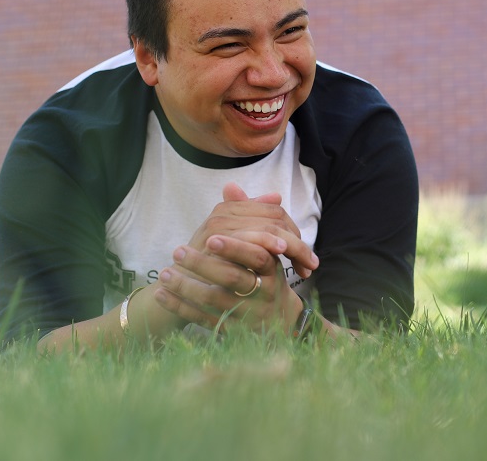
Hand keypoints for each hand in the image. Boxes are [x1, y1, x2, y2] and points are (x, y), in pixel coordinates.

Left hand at [154, 183, 317, 331]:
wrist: (277, 321)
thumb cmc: (267, 276)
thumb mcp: (263, 249)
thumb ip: (247, 217)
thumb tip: (230, 186)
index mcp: (273, 271)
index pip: (257, 256)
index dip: (235, 248)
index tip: (210, 238)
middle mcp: (263, 294)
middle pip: (233, 278)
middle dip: (204, 264)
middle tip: (177, 251)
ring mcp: (246, 315)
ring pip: (214, 300)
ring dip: (186, 286)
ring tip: (165, 273)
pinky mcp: (229, 331)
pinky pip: (200, 319)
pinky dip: (179, 307)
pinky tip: (161, 295)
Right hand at [185, 183, 316, 278]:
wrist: (175, 289)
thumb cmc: (207, 267)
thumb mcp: (232, 244)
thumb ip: (252, 220)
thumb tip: (277, 196)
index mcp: (229, 209)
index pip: (275, 212)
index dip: (295, 231)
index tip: (306, 255)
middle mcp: (224, 214)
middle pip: (276, 220)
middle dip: (298, 243)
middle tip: (311, 266)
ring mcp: (220, 227)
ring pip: (269, 229)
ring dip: (293, 248)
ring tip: (305, 266)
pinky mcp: (217, 242)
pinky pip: (252, 239)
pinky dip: (269, 246)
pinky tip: (281, 257)